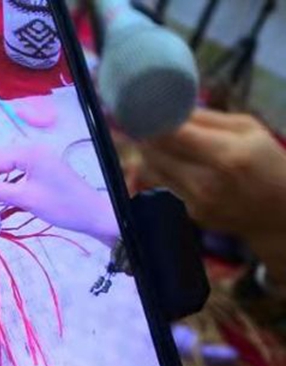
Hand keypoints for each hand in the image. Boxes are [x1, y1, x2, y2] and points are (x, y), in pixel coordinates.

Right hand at [0, 144, 118, 247]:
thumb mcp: (25, 199)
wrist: (93, 215)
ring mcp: (41, 160)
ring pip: (9, 167)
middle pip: (1, 160)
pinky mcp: (45, 170)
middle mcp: (35, 151)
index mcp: (31, 152)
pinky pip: (20, 173)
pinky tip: (2, 198)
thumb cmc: (61, 206)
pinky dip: (8, 184)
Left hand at [140, 109, 285, 281]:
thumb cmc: (268, 161)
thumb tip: (171, 106)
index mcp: (226, 155)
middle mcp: (206, 182)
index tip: (142, 110)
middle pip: (155, 154)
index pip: (171, 136)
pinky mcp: (192, 214)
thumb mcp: (248, 129)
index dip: (151, 121)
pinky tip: (177, 163)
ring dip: (149, 153)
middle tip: (138, 121)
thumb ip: (207, 118)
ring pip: (154, 171)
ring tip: (150, 137)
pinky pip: (167, 186)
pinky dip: (166, 172)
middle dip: (144, 135)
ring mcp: (197, 202)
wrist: (280, 210)